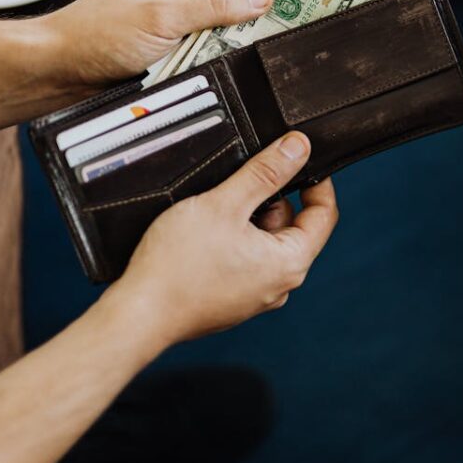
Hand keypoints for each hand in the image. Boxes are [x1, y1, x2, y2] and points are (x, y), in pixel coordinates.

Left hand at [43, 0, 273, 85]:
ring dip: (242, 37)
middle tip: (300, 16)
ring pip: (226, 27)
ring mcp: (179, 23)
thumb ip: (216, 6)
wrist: (59, 71)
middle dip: (262, 7)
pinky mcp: (175, 52)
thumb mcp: (163, 15)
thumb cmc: (96, 33)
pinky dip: (225, 57)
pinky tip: (246, 64)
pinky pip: (211, 51)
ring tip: (277, 42)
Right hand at [107, 131, 337, 345]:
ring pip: (265, 243)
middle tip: (239, 188)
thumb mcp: (226, 204)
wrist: (138, 313)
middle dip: (271, 201)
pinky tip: (205, 236)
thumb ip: (266, 172)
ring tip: (214, 215)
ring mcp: (255, 296)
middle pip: (292, 227)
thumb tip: (298, 148)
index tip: (301, 161)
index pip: (325, 215)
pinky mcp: (232, 300)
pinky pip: (245, 261)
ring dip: (248, 220)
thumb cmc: (177, 266)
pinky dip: (233, 241)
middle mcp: (279, 286)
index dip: (318, 182)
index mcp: (290, 264)